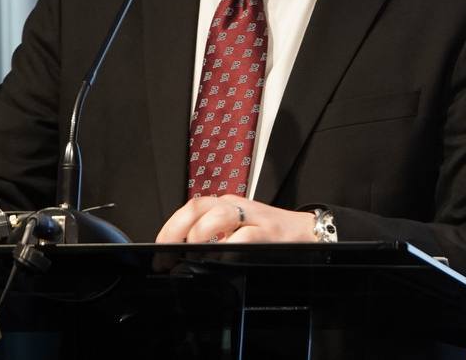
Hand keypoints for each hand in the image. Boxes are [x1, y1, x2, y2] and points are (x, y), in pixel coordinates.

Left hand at [154, 195, 314, 243]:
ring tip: (193, 254)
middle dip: (177, 231)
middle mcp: (235, 206)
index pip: (189, 208)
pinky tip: (221, 259)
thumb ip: (213, 239)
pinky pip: (245, 236)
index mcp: (224, 205)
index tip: (159, 253)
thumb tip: (182, 258)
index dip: (170, 230)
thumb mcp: (236, 232)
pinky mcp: (269, 231)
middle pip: (198, 207)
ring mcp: (253, 216)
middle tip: (168, 256)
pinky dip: (229, 247)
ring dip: (201, 235)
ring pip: (219, 214)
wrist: (306, 233)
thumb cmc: (268, 235)